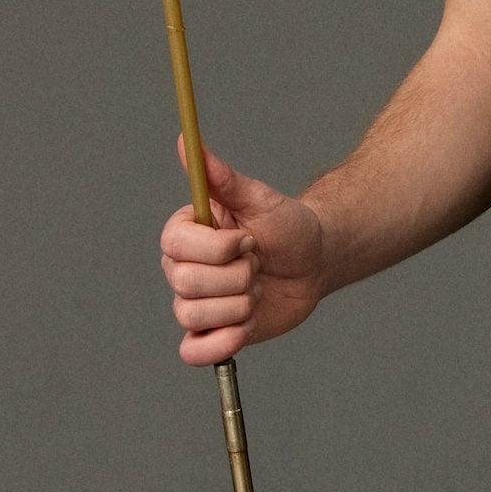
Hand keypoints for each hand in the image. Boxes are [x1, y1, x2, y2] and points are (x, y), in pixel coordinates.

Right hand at [159, 141, 326, 362]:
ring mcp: (197, 302)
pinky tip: (243, 329)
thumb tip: (185, 140)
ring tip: (257, 290)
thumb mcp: (259, 199)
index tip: (250, 240)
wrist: (313, 262)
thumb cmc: (286, 225)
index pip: (177, 246)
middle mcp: (182, 268)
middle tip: (258, 265)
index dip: (219, 248)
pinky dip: (218, 344)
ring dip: (239, 306)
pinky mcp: (212, 332)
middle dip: (236, 277)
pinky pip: (194, 351)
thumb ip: (221, 176)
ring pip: (194, 316)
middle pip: (187, 284)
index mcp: (185, 233)